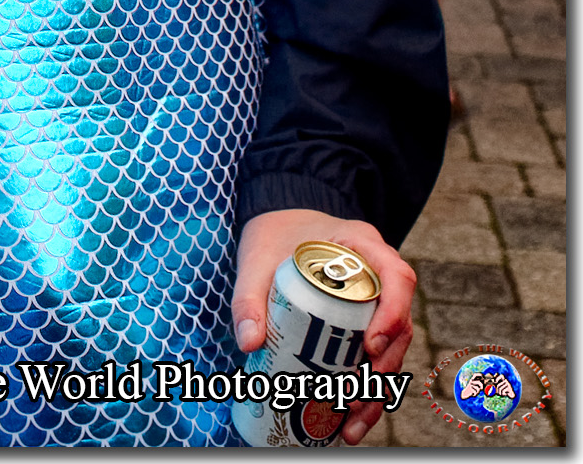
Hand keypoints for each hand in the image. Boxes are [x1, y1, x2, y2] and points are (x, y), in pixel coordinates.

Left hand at [232, 210, 414, 446]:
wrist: (278, 225)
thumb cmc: (272, 237)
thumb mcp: (255, 260)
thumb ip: (248, 297)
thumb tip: (249, 344)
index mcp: (362, 246)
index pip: (397, 276)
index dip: (392, 313)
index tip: (371, 346)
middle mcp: (380, 274)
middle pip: (400, 324)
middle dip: (383, 368)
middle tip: (354, 397)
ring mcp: (378, 300)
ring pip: (393, 348)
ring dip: (376, 389)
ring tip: (351, 422)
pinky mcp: (367, 321)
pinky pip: (376, 355)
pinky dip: (365, 387)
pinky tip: (348, 418)